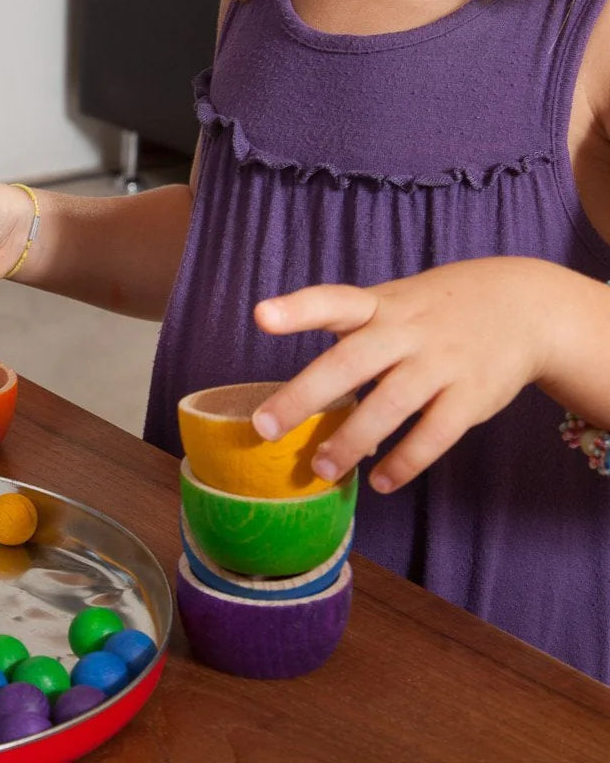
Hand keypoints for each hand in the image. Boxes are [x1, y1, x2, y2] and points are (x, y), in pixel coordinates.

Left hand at [249, 258, 569, 493]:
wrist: (522, 306)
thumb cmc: (431, 312)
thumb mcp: (391, 305)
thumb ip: (353, 343)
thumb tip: (314, 407)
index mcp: (377, 306)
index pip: (333, 301)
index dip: (297, 309)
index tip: (260, 316)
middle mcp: (405, 331)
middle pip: (350, 363)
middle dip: (304, 396)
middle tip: (264, 427)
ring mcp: (440, 363)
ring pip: (389, 406)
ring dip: (351, 441)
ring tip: (321, 468)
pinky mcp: (471, 396)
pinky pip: (434, 435)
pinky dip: (406, 462)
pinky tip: (381, 480)